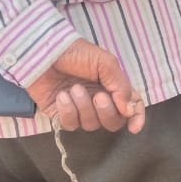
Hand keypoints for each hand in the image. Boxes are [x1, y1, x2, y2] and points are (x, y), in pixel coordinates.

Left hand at [29, 38, 143, 132]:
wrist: (44, 54)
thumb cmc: (77, 53)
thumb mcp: (105, 63)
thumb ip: (121, 87)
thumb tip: (130, 110)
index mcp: (113, 87)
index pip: (132, 106)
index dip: (136, 118)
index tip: (134, 128)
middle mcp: (99, 100)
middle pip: (112, 121)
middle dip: (107, 112)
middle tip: (98, 96)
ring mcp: (79, 109)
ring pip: (91, 124)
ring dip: (84, 107)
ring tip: (73, 88)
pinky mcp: (60, 115)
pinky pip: (70, 125)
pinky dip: (68, 111)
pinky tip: (62, 96)